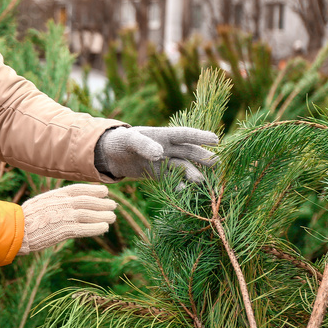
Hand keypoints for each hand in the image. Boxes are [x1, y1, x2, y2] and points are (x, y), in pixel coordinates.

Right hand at [17, 184, 116, 255]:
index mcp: (55, 195)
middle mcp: (61, 203)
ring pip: (89, 214)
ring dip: (103, 215)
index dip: (93, 190)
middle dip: (102, 202)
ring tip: (112, 217)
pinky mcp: (64, 230)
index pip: (78, 189)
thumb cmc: (25, 217)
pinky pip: (84, 228)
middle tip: (113, 204)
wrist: (16, 229)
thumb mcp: (41, 202)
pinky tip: (104, 228)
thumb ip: (55, 201)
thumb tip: (66, 201)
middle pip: (87, 201)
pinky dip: (96, 227)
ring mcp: (64, 216)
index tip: (104, 191)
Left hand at [94, 126, 218, 182]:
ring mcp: (166, 163)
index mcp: (163, 135)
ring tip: (201, 181)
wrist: (110, 155)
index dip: (200, 137)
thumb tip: (160, 154)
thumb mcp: (129, 140)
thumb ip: (143, 145)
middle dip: (203, 157)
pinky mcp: (160, 176)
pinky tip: (185, 192)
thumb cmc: (120, 141)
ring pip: (184, 168)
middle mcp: (168, 149)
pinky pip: (173, 181)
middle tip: (217, 164)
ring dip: (193, 173)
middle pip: (190, 152)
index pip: (185, 135)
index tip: (216, 140)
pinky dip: (180, 186)